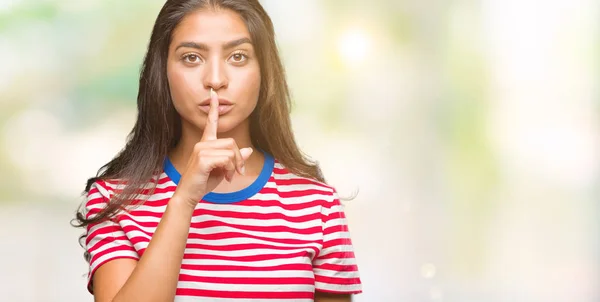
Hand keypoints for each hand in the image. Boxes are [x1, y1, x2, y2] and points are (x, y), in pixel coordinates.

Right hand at [172, 88, 252, 207]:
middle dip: (239, 159)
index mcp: (205, 144)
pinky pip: (227, 159)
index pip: (211, 123)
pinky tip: (226, 178)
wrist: (188, 195)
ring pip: (231, 151)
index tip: (214, 95)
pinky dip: (231, 169)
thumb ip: (234, 159)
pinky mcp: (202, 158)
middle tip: (238, 173)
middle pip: (232, 142)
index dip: (213, 109)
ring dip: (235, 166)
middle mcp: (202, 144)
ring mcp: (201, 150)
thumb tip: (248, 150)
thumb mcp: (223, 170)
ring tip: (230, 176)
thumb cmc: (203, 182)